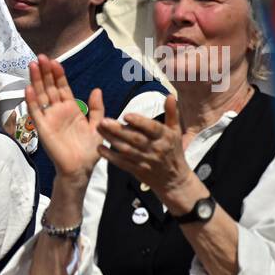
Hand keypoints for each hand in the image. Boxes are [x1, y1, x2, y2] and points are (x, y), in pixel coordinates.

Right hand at [26, 55, 103, 183]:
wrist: (81, 168)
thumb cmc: (89, 150)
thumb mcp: (98, 126)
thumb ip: (96, 108)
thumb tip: (96, 90)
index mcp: (71, 109)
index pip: (62, 87)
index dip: (58, 74)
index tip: (55, 61)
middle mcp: (58, 111)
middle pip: (49, 88)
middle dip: (45, 72)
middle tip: (40, 57)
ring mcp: (49, 119)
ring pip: (41, 96)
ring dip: (36, 81)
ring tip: (33, 65)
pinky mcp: (43, 128)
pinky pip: (36, 113)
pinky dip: (31, 101)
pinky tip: (28, 88)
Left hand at [96, 94, 201, 208]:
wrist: (173, 179)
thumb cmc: (173, 150)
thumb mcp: (176, 131)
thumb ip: (172, 113)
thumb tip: (170, 95)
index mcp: (165, 137)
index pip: (152, 128)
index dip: (140, 122)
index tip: (126, 115)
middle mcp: (155, 149)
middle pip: (135, 139)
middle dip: (118, 130)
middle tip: (103, 121)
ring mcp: (145, 161)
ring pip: (126, 150)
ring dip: (111, 139)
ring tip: (99, 129)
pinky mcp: (137, 170)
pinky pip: (122, 163)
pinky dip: (110, 156)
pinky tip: (100, 148)